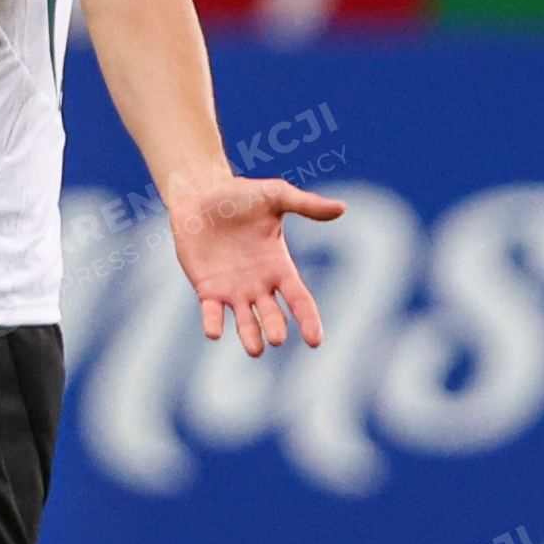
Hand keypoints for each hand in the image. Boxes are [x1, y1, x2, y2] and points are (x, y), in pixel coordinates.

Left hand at [169, 175, 345, 355]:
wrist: (200, 193)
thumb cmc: (241, 195)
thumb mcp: (276, 196)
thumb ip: (306, 205)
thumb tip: (343, 208)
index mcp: (279, 267)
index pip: (299, 299)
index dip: (308, 320)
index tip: (315, 341)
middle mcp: (259, 285)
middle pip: (272, 315)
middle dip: (275, 327)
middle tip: (277, 338)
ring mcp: (233, 290)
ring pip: (245, 321)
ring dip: (249, 336)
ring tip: (255, 349)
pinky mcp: (207, 288)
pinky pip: (212, 312)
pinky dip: (213, 323)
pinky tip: (214, 332)